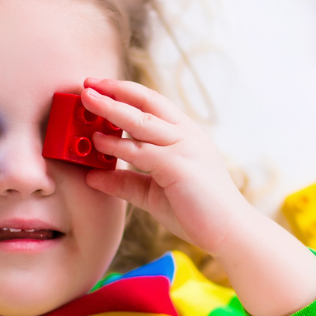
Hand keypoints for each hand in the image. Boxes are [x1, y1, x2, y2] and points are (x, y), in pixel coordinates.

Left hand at [80, 78, 248, 257]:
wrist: (230, 232)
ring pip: (141, 121)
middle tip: (87, 84)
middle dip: (114, 90)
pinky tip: (98, 142)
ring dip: (111, 109)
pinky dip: (117, 145)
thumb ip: (125, 182)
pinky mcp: (179, 166)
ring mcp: (184, 147)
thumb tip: (92, 176)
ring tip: (86, 100)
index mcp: (183, 134)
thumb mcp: (152, 192)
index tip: (99, 86)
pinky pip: (142, 151)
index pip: (151, 103)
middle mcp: (185, 134)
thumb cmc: (197, 210)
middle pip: (146, 102)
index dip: (124, 92)